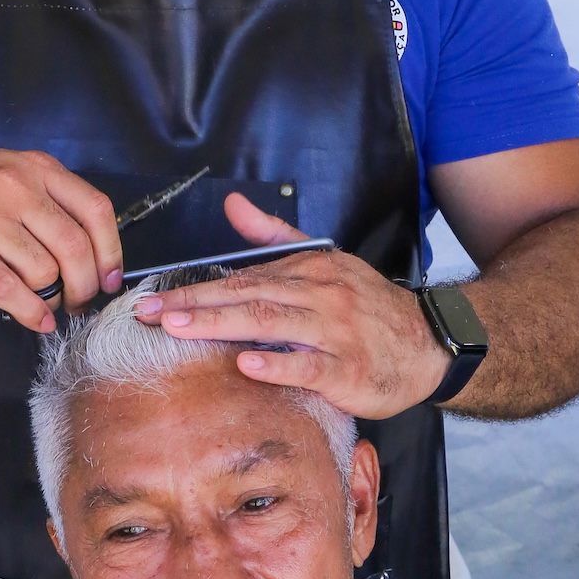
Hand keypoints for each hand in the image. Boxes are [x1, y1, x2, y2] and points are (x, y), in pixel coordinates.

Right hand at [0, 148, 122, 331]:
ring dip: (54, 298)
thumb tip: (90, 250)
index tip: (111, 278)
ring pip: (44, 270)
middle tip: (80, 301)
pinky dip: (29, 310)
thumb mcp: (7, 172)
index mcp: (35, 168)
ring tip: (48, 304)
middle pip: (74, 247)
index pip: (96, 210)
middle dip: (85, 285)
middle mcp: (15, 188)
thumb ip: (47, 200)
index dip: (111, 251)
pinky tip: (35, 319)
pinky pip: (7, 288)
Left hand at [133, 193, 448, 417]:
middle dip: (194, 305)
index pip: (241, 280)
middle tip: (150, 313)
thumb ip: (275, 237)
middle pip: (248, 297)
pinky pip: (310, 368)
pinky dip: (277, 366)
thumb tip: (233, 206)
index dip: (194, 290)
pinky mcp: (349, 372)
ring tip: (180, 329)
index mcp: (309, 271)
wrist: (428, 343)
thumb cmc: (368, 306)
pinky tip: (246, 365)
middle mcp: (320, 297)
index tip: (152, 299)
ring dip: (221, 326)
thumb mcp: (326, 261)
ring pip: (271, 325)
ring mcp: (334, 334)